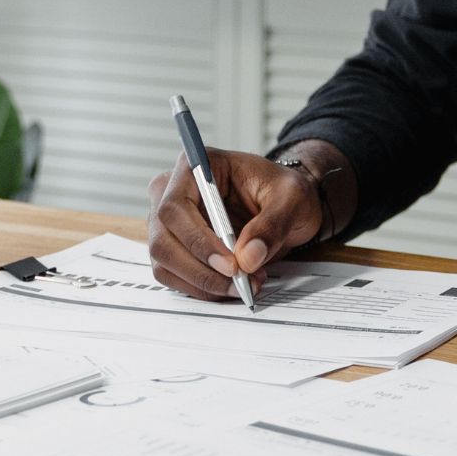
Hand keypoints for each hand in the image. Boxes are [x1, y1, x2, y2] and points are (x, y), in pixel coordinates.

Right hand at [147, 148, 322, 300]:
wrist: (284, 205)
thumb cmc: (283, 191)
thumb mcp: (293, 198)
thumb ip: (273, 224)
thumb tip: (248, 256)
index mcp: (196, 167)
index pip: (175, 207)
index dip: (198, 241)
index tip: (231, 265)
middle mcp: (171, 191)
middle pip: (163, 240)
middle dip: (202, 270)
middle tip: (240, 282)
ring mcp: (167, 222)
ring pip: (165, 263)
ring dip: (204, 283)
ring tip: (245, 282)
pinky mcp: (173, 247)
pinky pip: (173, 277)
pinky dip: (202, 288)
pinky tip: (231, 284)